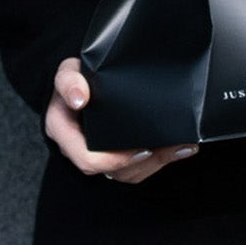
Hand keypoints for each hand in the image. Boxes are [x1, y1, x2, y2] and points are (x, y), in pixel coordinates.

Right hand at [45, 58, 197, 185]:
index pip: (87, 159)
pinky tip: (181, 147)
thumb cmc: (76, 78)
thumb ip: (69, 81)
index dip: (115, 160)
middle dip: (145, 162)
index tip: (143, 148)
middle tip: (171, 146)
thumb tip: (79, 98)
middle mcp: (80, 149)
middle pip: (113, 170)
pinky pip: (137, 167)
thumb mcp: (67, 72)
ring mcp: (99, 154)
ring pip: (128, 172)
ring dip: (157, 161)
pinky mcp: (116, 154)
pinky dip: (161, 159)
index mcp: (64, 133)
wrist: (83, 82)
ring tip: (181, 146)